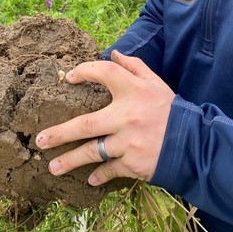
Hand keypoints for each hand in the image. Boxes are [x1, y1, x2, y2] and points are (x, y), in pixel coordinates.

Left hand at [35, 50, 174, 185]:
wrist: (192, 143)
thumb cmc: (169, 110)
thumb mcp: (155, 83)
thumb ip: (134, 66)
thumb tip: (113, 52)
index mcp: (133, 90)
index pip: (104, 72)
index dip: (85, 71)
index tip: (68, 77)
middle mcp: (127, 115)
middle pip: (86, 124)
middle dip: (60, 133)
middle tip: (40, 140)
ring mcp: (128, 142)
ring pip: (92, 152)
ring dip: (70, 160)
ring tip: (52, 167)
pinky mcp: (133, 163)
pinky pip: (109, 169)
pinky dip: (99, 175)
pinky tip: (88, 179)